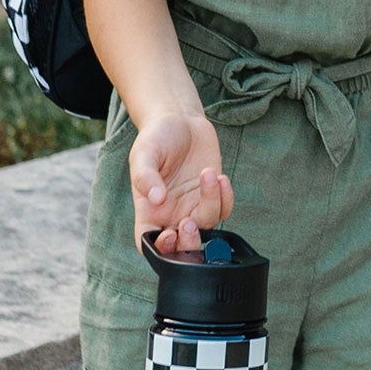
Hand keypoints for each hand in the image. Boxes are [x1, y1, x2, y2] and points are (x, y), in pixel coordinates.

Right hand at [128, 111, 231, 255]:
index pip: (149, 243)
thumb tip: (157, 199)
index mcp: (149, 210)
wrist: (180, 120)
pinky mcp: (212, 194)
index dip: (159, 250)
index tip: (169, 234)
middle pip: (182, 245)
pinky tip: (220, 178)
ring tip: (208, 174)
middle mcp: (171, 213)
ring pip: (207, 225)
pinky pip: (224, 210)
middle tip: (190, 222)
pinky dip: (226, 198)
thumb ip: (146, 176)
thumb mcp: (144, 153)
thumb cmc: (156, 137)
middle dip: (190, 242)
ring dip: (211, 205)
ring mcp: (193, 205)